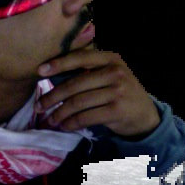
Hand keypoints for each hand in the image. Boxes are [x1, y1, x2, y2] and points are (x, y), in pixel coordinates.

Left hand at [35, 47, 160, 137]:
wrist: (145, 114)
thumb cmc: (121, 92)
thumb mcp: (111, 74)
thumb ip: (90, 70)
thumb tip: (52, 73)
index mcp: (111, 58)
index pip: (80, 58)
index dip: (58, 64)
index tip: (40, 72)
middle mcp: (115, 72)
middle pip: (75, 84)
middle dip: (53, 96)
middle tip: (39, 106)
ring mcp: (117, 91)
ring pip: (78, 102)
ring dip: (60, 113)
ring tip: (50, 120)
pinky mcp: (116, 110)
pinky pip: (86, 117)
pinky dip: (71, 123)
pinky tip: (64, 126)